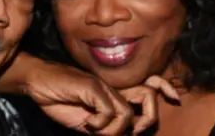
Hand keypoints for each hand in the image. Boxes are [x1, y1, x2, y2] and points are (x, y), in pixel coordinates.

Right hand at [25, 62, 179, 135]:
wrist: (38, 82)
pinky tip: (87, 123)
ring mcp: (103, 86)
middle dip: (149, 120)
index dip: (165, 89)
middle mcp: (112, 87)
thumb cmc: (60, 98)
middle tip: (134, 132)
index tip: (175, 98)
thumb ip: (105, 127)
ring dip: (114, 131)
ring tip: (97, 130)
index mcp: (114, 93)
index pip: (148, 86)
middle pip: (149, 97)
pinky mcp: (92, 87)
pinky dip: (99, 125)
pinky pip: (108, 112)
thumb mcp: (86, 119)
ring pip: (128, 113)